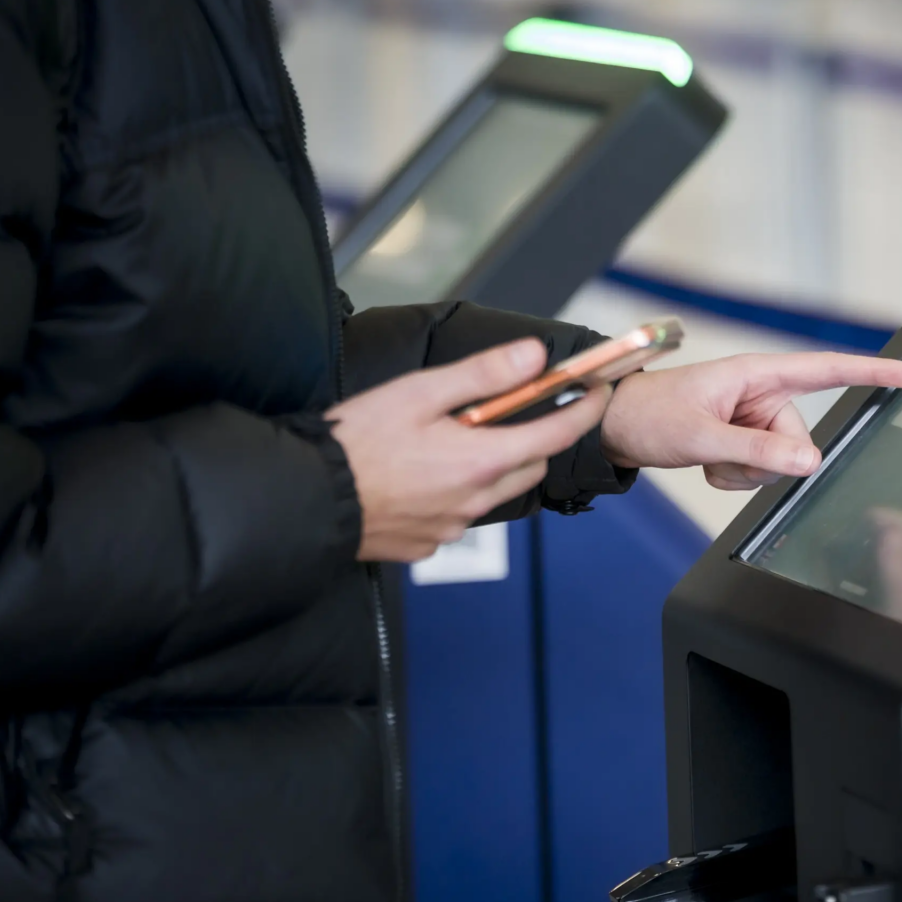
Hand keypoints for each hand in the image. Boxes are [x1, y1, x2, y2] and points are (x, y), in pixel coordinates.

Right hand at [327, 338, 610, 561]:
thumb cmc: (355, 442)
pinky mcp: (425, 544)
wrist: (304, 500)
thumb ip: (482, 375)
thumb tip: (534, 357)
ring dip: (490, 466)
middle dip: (532, 438)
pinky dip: (455, 493)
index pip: (555, 435)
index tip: (597, 392)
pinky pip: (458, 515)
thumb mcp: (418, 392)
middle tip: (507, 411)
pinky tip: (419, 476)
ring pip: (494, 492)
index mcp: (480, 460)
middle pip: (529, 466)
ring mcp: (451, 528)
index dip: (584, 412)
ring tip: (448, 441)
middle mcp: (475, 501)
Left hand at [601, 352, 901, 489]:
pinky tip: (707, 462)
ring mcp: (754, 418)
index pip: (827, 370)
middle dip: (766, 461)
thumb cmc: (650, 415)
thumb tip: (810, 463)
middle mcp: (763, 394)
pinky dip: (734, 476)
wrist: (614, 427)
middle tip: (722, 455)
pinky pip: (760, 472)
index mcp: (759, 374)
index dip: (872, 373)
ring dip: (745, 472)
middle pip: (800, 441)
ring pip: (780, 462)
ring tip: (708, 455)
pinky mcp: (745, 439)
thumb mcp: (703, 436)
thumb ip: (759, 452)